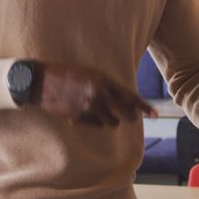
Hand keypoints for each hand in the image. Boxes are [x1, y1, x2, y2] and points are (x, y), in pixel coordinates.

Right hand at [33, 62, 157, 126]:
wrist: (42, 81)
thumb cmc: (67, 74)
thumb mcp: (91, 74)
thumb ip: (107, 86)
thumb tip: (125, 102)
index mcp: (104, 79)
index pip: (130, 96)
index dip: (144, 106)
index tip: (156, 114)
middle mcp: (99, 94)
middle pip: (125, 113)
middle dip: (130, 116)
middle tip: (131, 117)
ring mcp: (89, 107)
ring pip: (112, 122)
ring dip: (110, 119)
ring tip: (100, 110)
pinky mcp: (79, 117)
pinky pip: (96, 125)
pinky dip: (94, 121)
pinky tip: (84, 111)